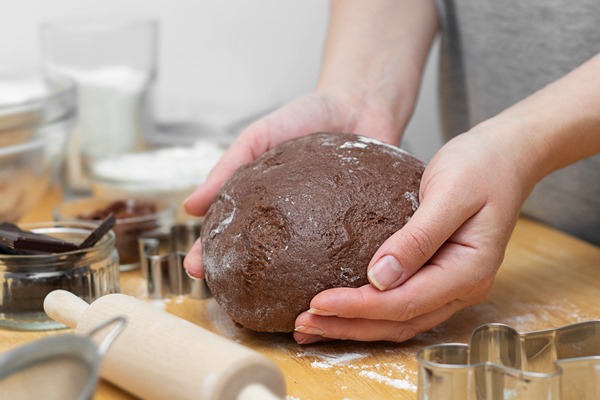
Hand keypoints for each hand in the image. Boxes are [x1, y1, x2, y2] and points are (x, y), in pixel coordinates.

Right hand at [183, 91, 402, 277]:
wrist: (361, 102)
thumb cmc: (310, 114)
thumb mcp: (262, 135)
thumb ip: (230, 165)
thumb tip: (190, 206)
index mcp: (265, 202)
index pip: (231, 231)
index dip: (210, 252)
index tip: (195, 270)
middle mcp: (293, 221)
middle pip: (263, 256)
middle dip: (242, 277)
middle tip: (226, 293)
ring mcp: (326, 228)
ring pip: (303, 264)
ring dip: (288, 285)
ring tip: (273, 300)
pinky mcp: (360, 228)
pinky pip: (346, 252)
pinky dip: (336, 269)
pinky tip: (328, 285)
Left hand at [294, 127, 535, 343]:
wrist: (504, 156)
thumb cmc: (481, 166)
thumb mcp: (449, 194)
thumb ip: (418, 237)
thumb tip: (379, 277)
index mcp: (468, 271)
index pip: (405, 302)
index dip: (359, 307)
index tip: (318, 303)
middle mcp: (461, 287)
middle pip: (398, 321)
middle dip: (349, 325)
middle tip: (303, 324)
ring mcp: (451, 285)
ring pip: (399, 319)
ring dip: (355, 324)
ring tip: (313, 324)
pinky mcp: (438, 274)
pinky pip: (402, 303)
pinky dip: (369, 310)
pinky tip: (342, 307)